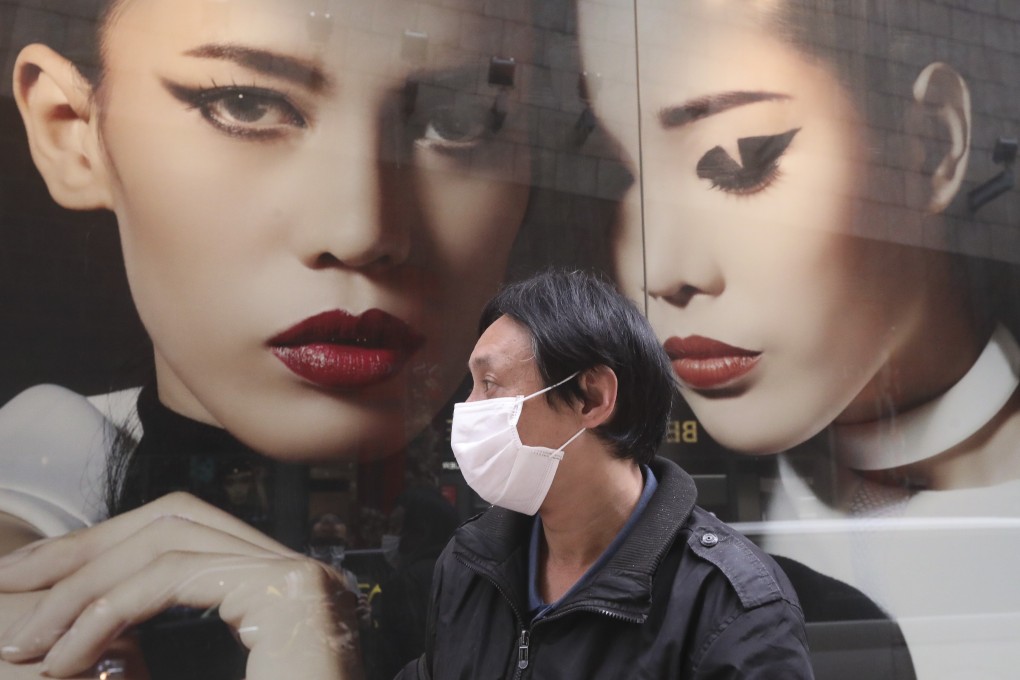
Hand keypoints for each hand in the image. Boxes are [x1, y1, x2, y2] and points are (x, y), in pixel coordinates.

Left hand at [0, 492, 364, 679]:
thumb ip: (140, 659)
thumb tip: (75, 629)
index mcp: (276, 592)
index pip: (184, 533)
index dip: (104, 548)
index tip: (37, 581)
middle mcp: (293, 570)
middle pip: (175, 517)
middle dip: (84, 548)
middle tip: (13, 580)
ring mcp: (298, 574)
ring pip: (170, 538)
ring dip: (84, 583)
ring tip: (30, 639)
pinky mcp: (290, 590)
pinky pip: (177, 577)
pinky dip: (108, 610)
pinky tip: (67, 655)